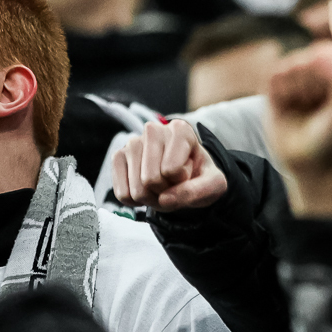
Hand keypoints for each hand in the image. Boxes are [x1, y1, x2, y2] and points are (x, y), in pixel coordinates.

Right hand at [112, 119, 229, 211]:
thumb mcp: (213, 185)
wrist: (185, 178)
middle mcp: (153, 130)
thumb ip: (197, 192)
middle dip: (165, 192)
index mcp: (180, 130)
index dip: (182, 181)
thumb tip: (164, 199)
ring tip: (162, 185)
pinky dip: (137, 202)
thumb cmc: (200, 177)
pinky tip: (146, 188)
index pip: (172, 170)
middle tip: (173, 183)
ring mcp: (132, 142)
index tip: (187, 173)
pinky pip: (122, 194)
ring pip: (137, 190)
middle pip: (151, 180)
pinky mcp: (117, 157)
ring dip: (152, 198)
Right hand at [264, 42, 331, 217]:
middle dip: (316, 76)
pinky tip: (286, 103)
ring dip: (298, 83)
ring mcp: (299, 83)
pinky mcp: (277, 92)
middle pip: (315, 53)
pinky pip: (273, 74)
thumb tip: (324, 53)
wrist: (312, 168)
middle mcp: (323, 76)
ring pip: (292, 62)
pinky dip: (279, 86)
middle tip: (317, 99)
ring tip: (303, 103)